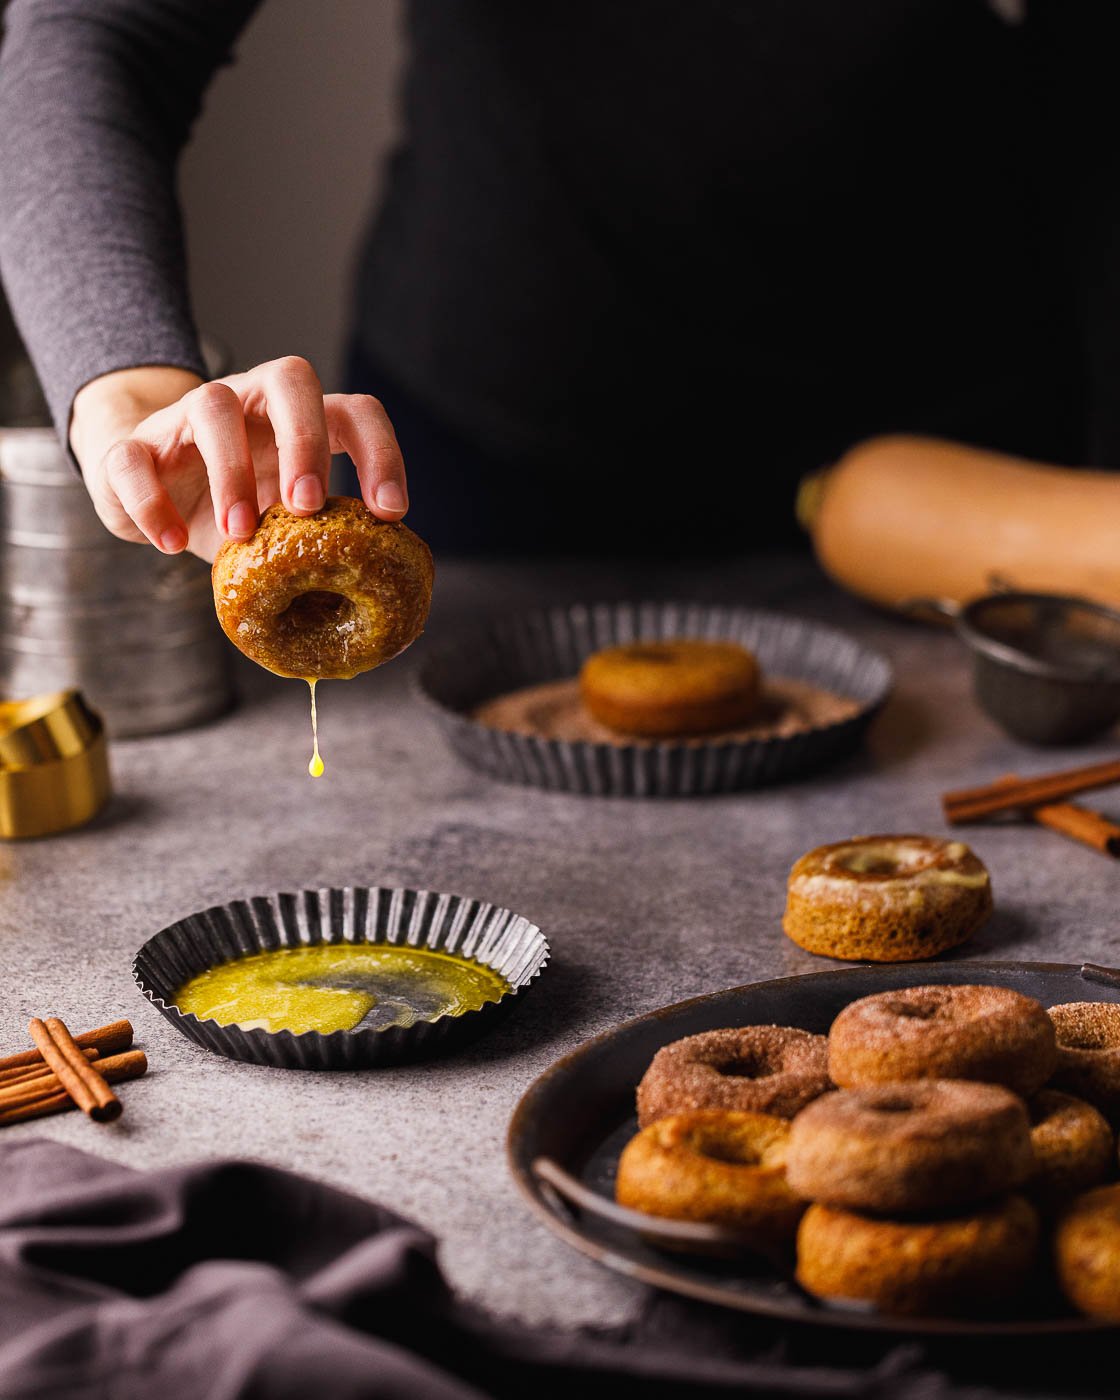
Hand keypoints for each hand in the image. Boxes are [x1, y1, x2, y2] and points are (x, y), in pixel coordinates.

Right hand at [69, 357, 408, 560]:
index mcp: (301, 419)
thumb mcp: (285, 524)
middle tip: (307, 506)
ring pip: (213, 405)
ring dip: (231, 471)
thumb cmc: (237, 507)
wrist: (146, 488)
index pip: (356, 412)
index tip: (389, 514)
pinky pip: (136, 457)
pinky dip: (152, 500)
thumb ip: (321, 539)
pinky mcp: (134, 446)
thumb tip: (375, 589)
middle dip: (305, 441)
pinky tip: (172, 544)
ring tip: (240, 534)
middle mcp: (252, 401)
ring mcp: (189, 416)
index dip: (381, 455)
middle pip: (290, 379)